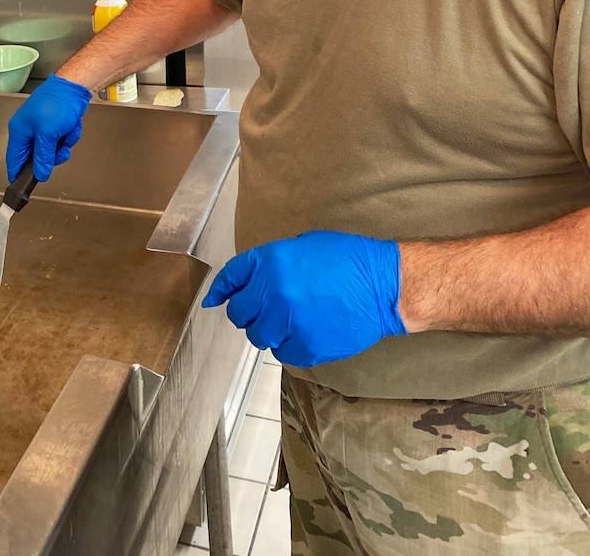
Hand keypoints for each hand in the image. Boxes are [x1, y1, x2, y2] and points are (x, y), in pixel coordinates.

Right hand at [6, 74, 91, 182]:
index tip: (22, 187)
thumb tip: (40, 174)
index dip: (17, 175)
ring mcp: (42, 127)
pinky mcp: (55, 125)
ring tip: (67, 132)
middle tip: (59, 152)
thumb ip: (43, 157)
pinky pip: (61, 140)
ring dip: (63, 144)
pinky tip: (71, 125)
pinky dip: (69, 135)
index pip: (13, 160)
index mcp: (19, 131)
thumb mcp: (48, 134)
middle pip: (36, 157)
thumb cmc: (57, 103)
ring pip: (52, 150)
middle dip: (51, 156)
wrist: (74, 87)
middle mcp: (28, 130)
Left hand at [201, 230, 406, 366]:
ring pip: (259, 336)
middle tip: (265, 310)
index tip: (213, 300)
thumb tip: (244, 283)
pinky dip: (289, 345)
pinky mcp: (305, 347)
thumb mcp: (302, 246)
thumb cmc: (346, 259)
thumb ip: (270, 264)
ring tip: (290, 321)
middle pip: (240, 313)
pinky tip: (306, 332)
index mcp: (271, 260)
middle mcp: (274, 291)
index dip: (221, 290)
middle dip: (249, 312)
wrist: (383, 286)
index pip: (232, 278)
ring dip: (269, 330)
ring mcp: (289, 322)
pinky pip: (282, 352)